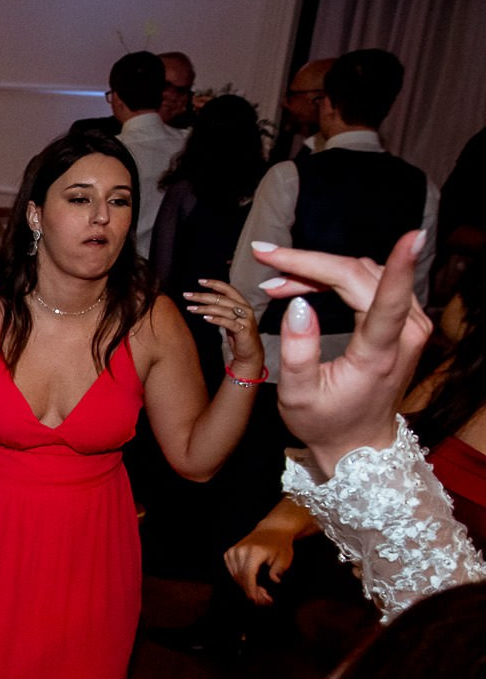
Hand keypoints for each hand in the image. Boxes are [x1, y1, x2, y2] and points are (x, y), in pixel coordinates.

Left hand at [183, 279, 262, 376]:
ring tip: (191, 308)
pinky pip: (228, 323)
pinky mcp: (244, 330)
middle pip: (221, 299)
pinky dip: (216, 319)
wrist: (249, 353)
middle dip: (203, 296)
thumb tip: (208, 295)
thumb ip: (222, 307)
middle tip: (187, 295)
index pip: (228, 289)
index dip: (214, 284)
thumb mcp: (229, 318)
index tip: (199, 281)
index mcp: (242, 303)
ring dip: (205, 308)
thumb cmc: (237, 334)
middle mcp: (245, 309)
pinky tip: (205, 318)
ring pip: (223, 310)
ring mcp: (245, 319)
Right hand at [224, 523, 296, 604]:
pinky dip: (241, 580)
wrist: (272, 530)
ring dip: (247, 587)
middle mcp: (240, 551)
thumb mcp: (285, 557)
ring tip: (261, 592)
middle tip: (264, 600)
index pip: (248, 574)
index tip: (255, 600)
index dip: (251, 589)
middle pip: (241, 577)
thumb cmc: (280, 544)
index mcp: (254, 551)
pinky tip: (252, 583)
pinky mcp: (229, 553)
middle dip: (252, 591)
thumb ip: (278, 570)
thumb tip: (273, 581)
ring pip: (236, 576)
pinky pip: (233, 572)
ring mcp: (233, 551)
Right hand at [252, 232, 432, 475]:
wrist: (360, 442)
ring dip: (318, 271)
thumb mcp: (298, 396)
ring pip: (364, 274)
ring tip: (276, 283)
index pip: (389, 301)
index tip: (412, 236)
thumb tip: (298, 305)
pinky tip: (301, 289)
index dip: (399, 265)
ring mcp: (410, 326)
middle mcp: (405, 335)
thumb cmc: (325, 422)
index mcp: (379, 354)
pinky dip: (333, 279)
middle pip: (361, 276)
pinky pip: (369, 284)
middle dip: (310, 263)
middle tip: (266, 259)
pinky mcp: (405, 322)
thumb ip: (297, 351)